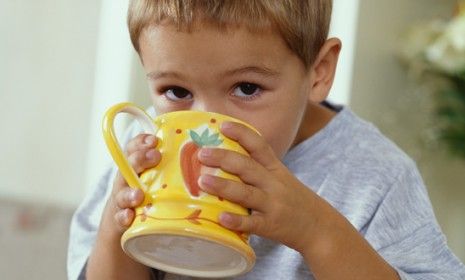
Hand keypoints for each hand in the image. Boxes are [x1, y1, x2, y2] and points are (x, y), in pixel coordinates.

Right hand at [87, 133, 159, 278]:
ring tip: (139, 195)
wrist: (124, 225)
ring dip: (130, 193)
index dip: (141, 142)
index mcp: (134, 168)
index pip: (133, 149)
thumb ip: (171, 166)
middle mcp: (126, 181)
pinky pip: (119, 218)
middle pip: (128, 166)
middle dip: (140, 159)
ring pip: (122, 193)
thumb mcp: (156, 178)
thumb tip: (200, 151)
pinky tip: (129, 216)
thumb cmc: (147, 196)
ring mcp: (122, 200)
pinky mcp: (120, 220)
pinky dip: (123, 217)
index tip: (154, 140)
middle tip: (155, 156)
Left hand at [196, 122, 319, 252]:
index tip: (223, 126)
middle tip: (202, 153)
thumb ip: (257, 168)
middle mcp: (274, 184)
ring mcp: (273, 205)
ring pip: (247, 194)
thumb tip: (222, 158)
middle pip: (248, 167)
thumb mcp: (280, 178)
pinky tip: (221, 217)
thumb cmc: (292, 199)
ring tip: (203, 181)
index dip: (242, 134)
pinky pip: (252, 223)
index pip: (259, 146)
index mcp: (275, 169)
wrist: (318, 226)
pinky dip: (237, 221)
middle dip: (224, 158)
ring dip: (224, 186)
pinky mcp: (271, 226)